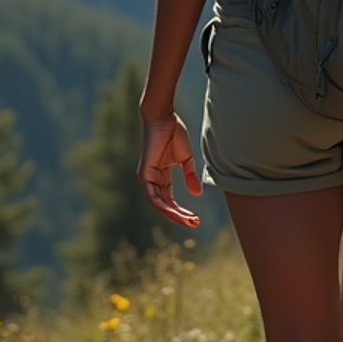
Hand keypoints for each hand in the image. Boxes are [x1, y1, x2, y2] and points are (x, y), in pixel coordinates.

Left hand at [137, 113, 202, 227]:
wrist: (163, 117)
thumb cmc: (173, 133)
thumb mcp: (186, 158)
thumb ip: (190, 176)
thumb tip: (198, 194)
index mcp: (161, 176)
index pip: (170, 200)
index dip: (182, 211)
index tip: (197, 219)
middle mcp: (152, 180)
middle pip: (165, 206)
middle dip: (180, 216)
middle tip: (195, 224)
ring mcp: (147, 178)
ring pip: (159, 205)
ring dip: (174, 214)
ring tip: (189, 221)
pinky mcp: (145, 174)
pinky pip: (153, 196)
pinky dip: (164, 206)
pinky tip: (176, 212)